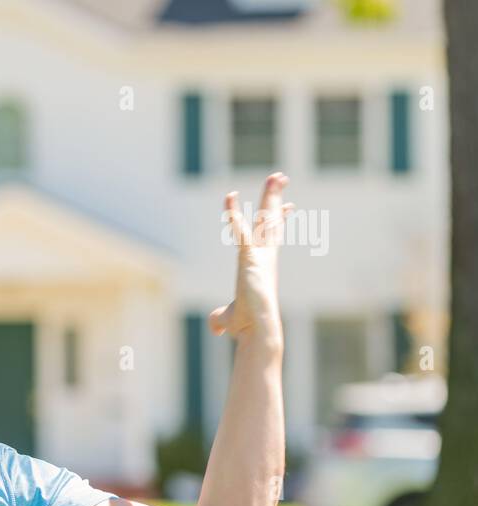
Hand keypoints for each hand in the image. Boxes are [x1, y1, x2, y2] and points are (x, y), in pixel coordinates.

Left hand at [210, 171, 293, 344]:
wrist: (257, 331)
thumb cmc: (246, 326)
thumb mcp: (228, 319)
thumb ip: (219, 319)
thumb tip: (214, 328)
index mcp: (262, 265)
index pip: (272, 237)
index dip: (279, 220)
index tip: (290, 206)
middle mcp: (265, 256)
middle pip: (270, 221)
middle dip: (274, 197)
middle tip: (280, 176)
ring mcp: (260, 255)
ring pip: (264, 219)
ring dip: (269, 196)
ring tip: (276, 175)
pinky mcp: (250, 259)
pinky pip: (240, 232)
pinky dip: (233, 215)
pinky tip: (228, 197)